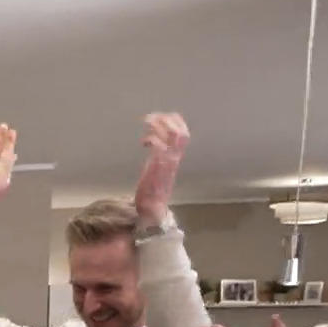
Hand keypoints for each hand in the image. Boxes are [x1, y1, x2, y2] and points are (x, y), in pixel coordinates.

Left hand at [133, 112, 188, 226]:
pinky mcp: (158, 166)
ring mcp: (167, 162)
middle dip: (167, 120)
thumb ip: (161, 157)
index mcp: (175, 158)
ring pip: (172, 135)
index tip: (162, 117)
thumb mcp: (159, 170)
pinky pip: (160, 146)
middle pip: (180, 132)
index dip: (176, 121)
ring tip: (146, 124)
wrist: (152, 209)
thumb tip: (157, 144)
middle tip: (151, 118)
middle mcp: (174, 158)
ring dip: (158, 125)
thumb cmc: (153, 191)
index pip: (184, 134)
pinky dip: (152, 139)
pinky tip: (144, 143)